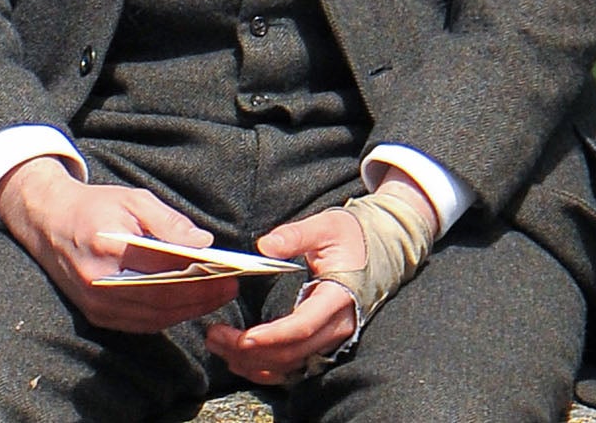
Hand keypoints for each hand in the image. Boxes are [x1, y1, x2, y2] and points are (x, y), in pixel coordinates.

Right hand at [0, 156, 236, 332]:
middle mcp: (98, 281)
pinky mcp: (95, 315)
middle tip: (230, 287)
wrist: (47, 222)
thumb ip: (168, 221)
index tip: (228, 271)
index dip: (199, 273)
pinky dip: (168, 316)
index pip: (163, 267)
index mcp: (106, 246)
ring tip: (215, 296)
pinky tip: (187, 305)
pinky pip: (140, 323)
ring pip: (154, 316)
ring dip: (189, 310)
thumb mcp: (131, 199)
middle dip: (202, 295)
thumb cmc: (93, 206)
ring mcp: (95, 303)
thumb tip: (205, 244)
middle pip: (162, 298)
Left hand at [204, 173, 437, 384]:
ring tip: (220, 347)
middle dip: (252, 351)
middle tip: (215, 337)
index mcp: (338, 297)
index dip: (274, 335)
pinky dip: (269, 369)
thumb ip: (295, 235)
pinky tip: (242, 361)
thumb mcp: (326, 225)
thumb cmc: (351, 236)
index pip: (304, 326)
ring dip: (255, 363)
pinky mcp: (324, 342)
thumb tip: (264, 246)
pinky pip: (296, 365)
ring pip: (293, 364)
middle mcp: (338, 326)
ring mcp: (333, 338)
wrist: (381, 250)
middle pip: (293, 351)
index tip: (244, 337)